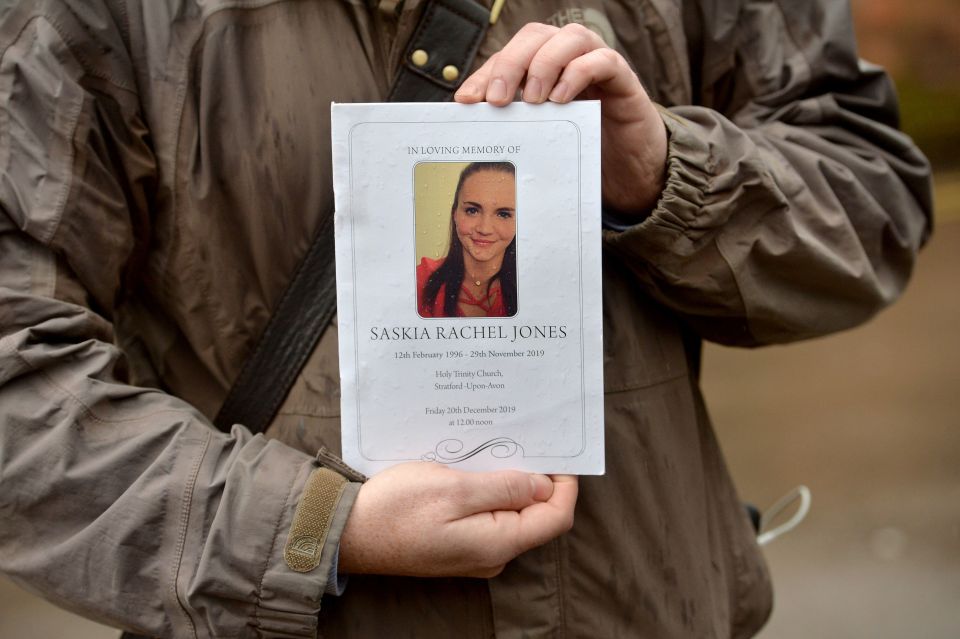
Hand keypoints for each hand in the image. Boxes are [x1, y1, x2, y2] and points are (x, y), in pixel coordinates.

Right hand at [338, 462, 577, 577]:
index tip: (559, 449)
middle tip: (524, 437)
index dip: (565, 483)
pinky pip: (486, 513)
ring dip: (509, 478)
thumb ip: (504, 488)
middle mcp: (492, 553)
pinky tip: (475, 463)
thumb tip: (545, 485)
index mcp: (497, 543)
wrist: (346, 533)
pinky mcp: (456, 541)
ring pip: (509, 510)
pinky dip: (487, 487)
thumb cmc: (396, 509)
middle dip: (536, 475)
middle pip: (535, 514)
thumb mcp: (454, 489)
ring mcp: (474, 549)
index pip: (555, 517)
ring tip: (496, 444)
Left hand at [455, 23, 667, 215]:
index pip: (508, 56)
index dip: (485, 74)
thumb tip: (473, 123)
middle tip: (497, 99)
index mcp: (543, 65)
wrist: (630, 165)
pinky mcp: (622, 77)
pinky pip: (602, 60)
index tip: (465, 100)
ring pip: (569, 38)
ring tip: (533, 99)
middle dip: (510, 64)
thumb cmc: (581, 144)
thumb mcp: (540, 133)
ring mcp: (596, 61)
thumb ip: (515, 122)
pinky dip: (579, 72)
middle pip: (535, 37)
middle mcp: (568, 55)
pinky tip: (562, 98)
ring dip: (544, 64)